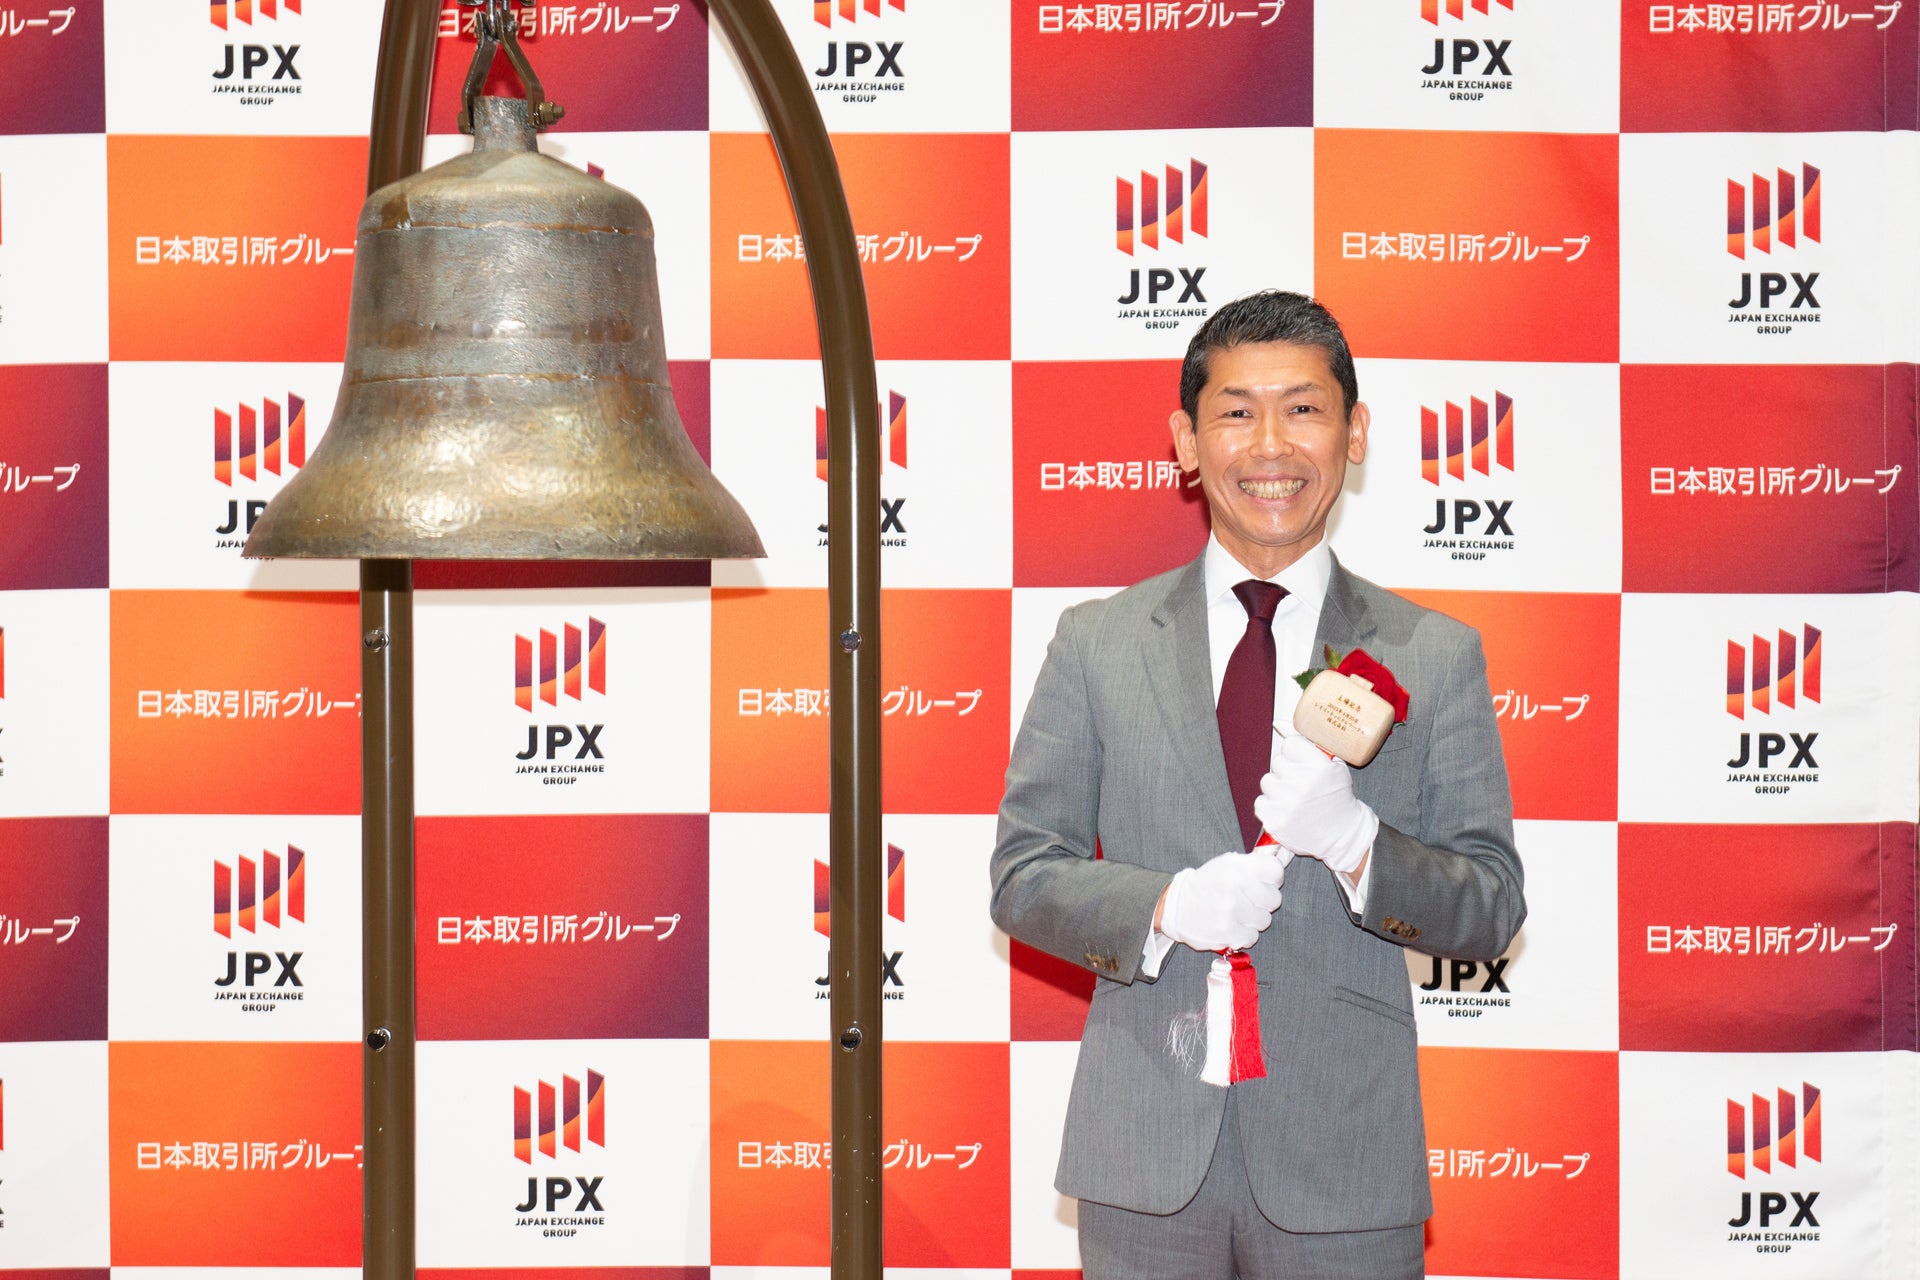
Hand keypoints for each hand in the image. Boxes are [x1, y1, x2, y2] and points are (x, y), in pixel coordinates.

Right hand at [1156, 848, 1285, 952]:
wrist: (1176, 906)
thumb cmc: (1207, 884)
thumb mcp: (1226, 864)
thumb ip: (1253, 864)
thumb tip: (1281, 857)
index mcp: (1236, 866)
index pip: (1275, 871)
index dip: (1273, 879)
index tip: (1265, 883)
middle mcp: (1235, 886)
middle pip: (1274, 899)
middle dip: (1263, 902)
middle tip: (1249, 901)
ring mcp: (1231, 910)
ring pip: (1264, 920)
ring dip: (1253, 920)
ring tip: (1237, 914)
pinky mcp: (1227, 932)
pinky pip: (1252, 937)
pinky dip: (1243, 934)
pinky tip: (1231, 926)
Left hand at [1253, 724, 1378, 875]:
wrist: (1342, 834)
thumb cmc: (1337, 798)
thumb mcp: (1332, 766)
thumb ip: (1305, 742)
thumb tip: (1278, 723)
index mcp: (1318, 767)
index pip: (1290, 744)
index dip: (1296, 754)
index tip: (1304, 765)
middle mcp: (1302, 783)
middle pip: (1277, 761)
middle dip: (1287, 771)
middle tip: (1302, 785)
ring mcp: (1286, 803)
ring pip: (1267, 781)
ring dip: (1278, 788)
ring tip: (1294, 798)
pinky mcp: (1275, 820)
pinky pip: (1260, 802)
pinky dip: (1270, 806)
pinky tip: (1287, 810)